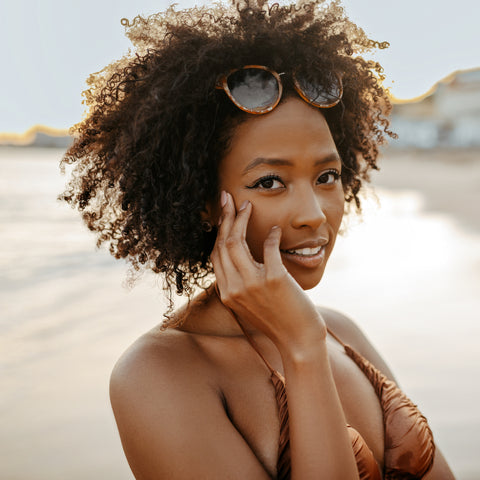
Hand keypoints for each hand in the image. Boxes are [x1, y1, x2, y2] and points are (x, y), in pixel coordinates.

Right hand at [210, 191, 326, 353]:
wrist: (298, 342)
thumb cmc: (278, 321)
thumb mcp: (250, 304)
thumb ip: (242, 283)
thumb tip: (244, 258)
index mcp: (227, 294)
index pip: (215, 255)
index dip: (218, 232)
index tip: (222, 215)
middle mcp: (234, 289)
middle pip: (222, 244)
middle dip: (224, 218)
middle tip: (229, 199)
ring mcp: (252, 285)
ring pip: (237, 242)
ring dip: (241, 220)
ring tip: (247, 206)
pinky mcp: (274, 280)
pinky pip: (267, 248)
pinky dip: (270, 235)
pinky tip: (275, 230)